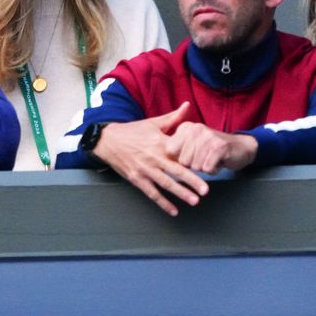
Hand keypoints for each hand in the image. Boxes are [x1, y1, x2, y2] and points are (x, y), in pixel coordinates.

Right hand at [92, 103, 209, 216]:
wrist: (108, 140)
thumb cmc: (132, 131)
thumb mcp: (153, 122)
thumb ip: (173, 117)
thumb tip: (187, 105)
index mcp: (160, 143)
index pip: (181, 153)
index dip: (194, 161)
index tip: (208, 167)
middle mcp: (154, 157)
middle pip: (176, 171)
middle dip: (192, 182)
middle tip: (205, 191)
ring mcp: (145, 170)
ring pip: (165, 184)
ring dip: (180, 193)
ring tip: (194, 201)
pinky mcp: (136, 179)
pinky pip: (152, 193)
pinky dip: (163, 203)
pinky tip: (173, 211)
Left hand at [165, 123, 257, 174]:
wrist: (240, 148)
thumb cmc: (211, 150)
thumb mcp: (191, 145)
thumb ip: (176, 149)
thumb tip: (164, 159)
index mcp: (185, 127)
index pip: (169, 151)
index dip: (179, 159)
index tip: (190, 155)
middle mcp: (195, 128)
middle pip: (182, 161)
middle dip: (193, 165)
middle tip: (203, 158)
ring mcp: (208, 136)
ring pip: (195, 166)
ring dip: (204, 168)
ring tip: (211, 159)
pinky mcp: (219, 146)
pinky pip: (207, 168)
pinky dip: (213, 170)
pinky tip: (218, 162)